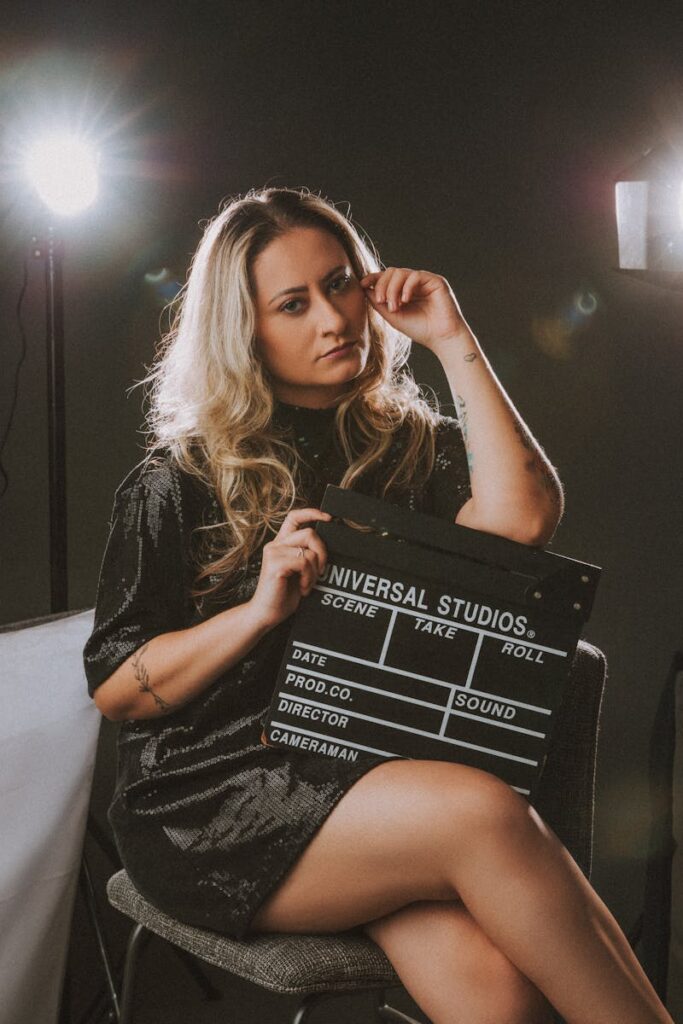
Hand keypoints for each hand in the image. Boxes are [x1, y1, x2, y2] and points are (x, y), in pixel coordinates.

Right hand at [247, 507, 331, 629]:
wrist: (267, 614)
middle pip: (309, 533)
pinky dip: (309, 578)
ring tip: (307, 584)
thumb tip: (326, 547)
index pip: (294, 517)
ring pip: (309, 551)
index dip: (312, 513)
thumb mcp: (300, 571)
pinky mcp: (275, 564)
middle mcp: (276, 545)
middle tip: (320, 572)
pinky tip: (302, 588)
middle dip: (322, 553)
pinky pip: (304, 562)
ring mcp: (274, 553)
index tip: (328, 518)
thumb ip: (307, 555)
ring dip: (315, 571)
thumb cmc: (284, 595)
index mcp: (281, 544)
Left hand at [359, 267, 474, 351]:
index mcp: (403, 290)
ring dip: (393, 289)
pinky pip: (416, 275)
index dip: (373, 278)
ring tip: (394, 306)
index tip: (362, 284)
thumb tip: (364, 288)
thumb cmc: (419, 329)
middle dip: (382, 286)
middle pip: (391, 272)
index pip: (386, 277)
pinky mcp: (435, 281)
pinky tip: (405, 300)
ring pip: (401, 272)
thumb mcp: (392, 315)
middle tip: (382, 302)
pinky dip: (407, 287)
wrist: (441, 338)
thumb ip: (379, 302)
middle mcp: (413, 283)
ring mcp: (424, 280)